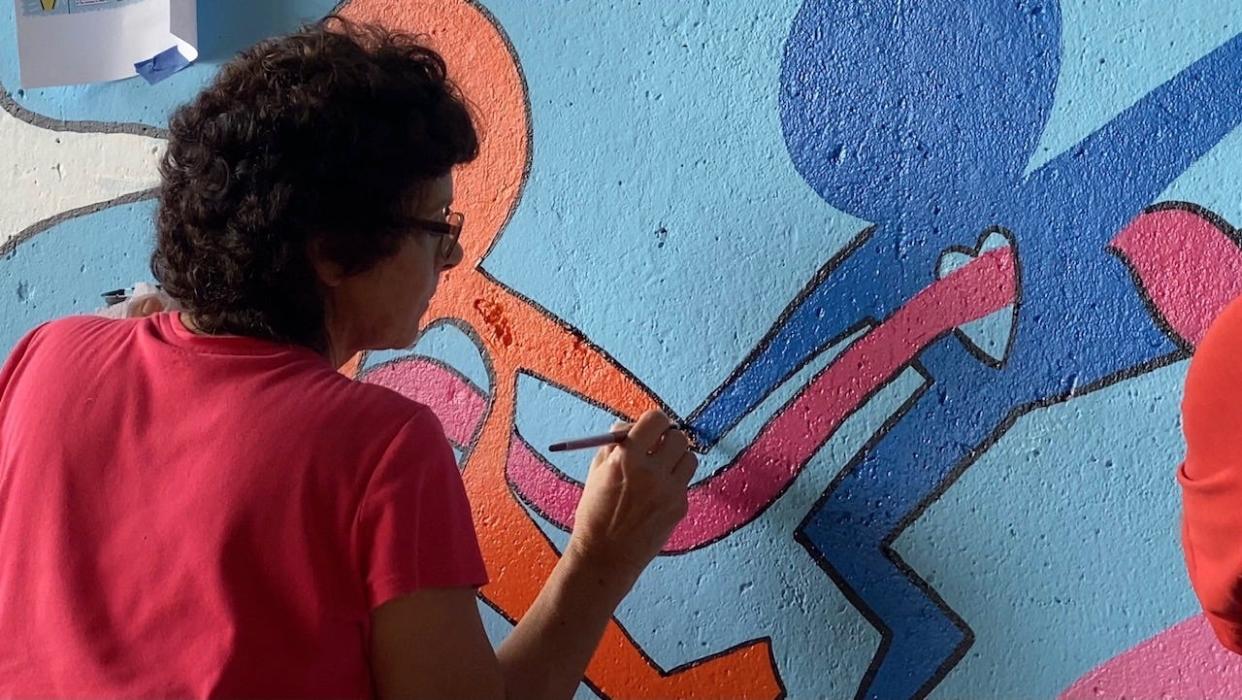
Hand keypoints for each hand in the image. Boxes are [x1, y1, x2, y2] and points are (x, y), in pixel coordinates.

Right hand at [565, 410, 697, 585]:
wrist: (605, 556)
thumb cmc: (595, 512)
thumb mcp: (597, 471)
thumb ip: (615, 446)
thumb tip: (630, 427)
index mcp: (627, 458)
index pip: (656, 419)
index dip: (654, 421)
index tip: (650, 428)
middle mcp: (652, 471)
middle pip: (679, 437)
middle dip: (668, 439)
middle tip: (657, 447)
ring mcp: (670, 491)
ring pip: (689, 458)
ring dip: (676, 459)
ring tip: (659, 471)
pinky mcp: (680, 507)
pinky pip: (684, 483)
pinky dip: (673, 483)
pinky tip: (656, 497)